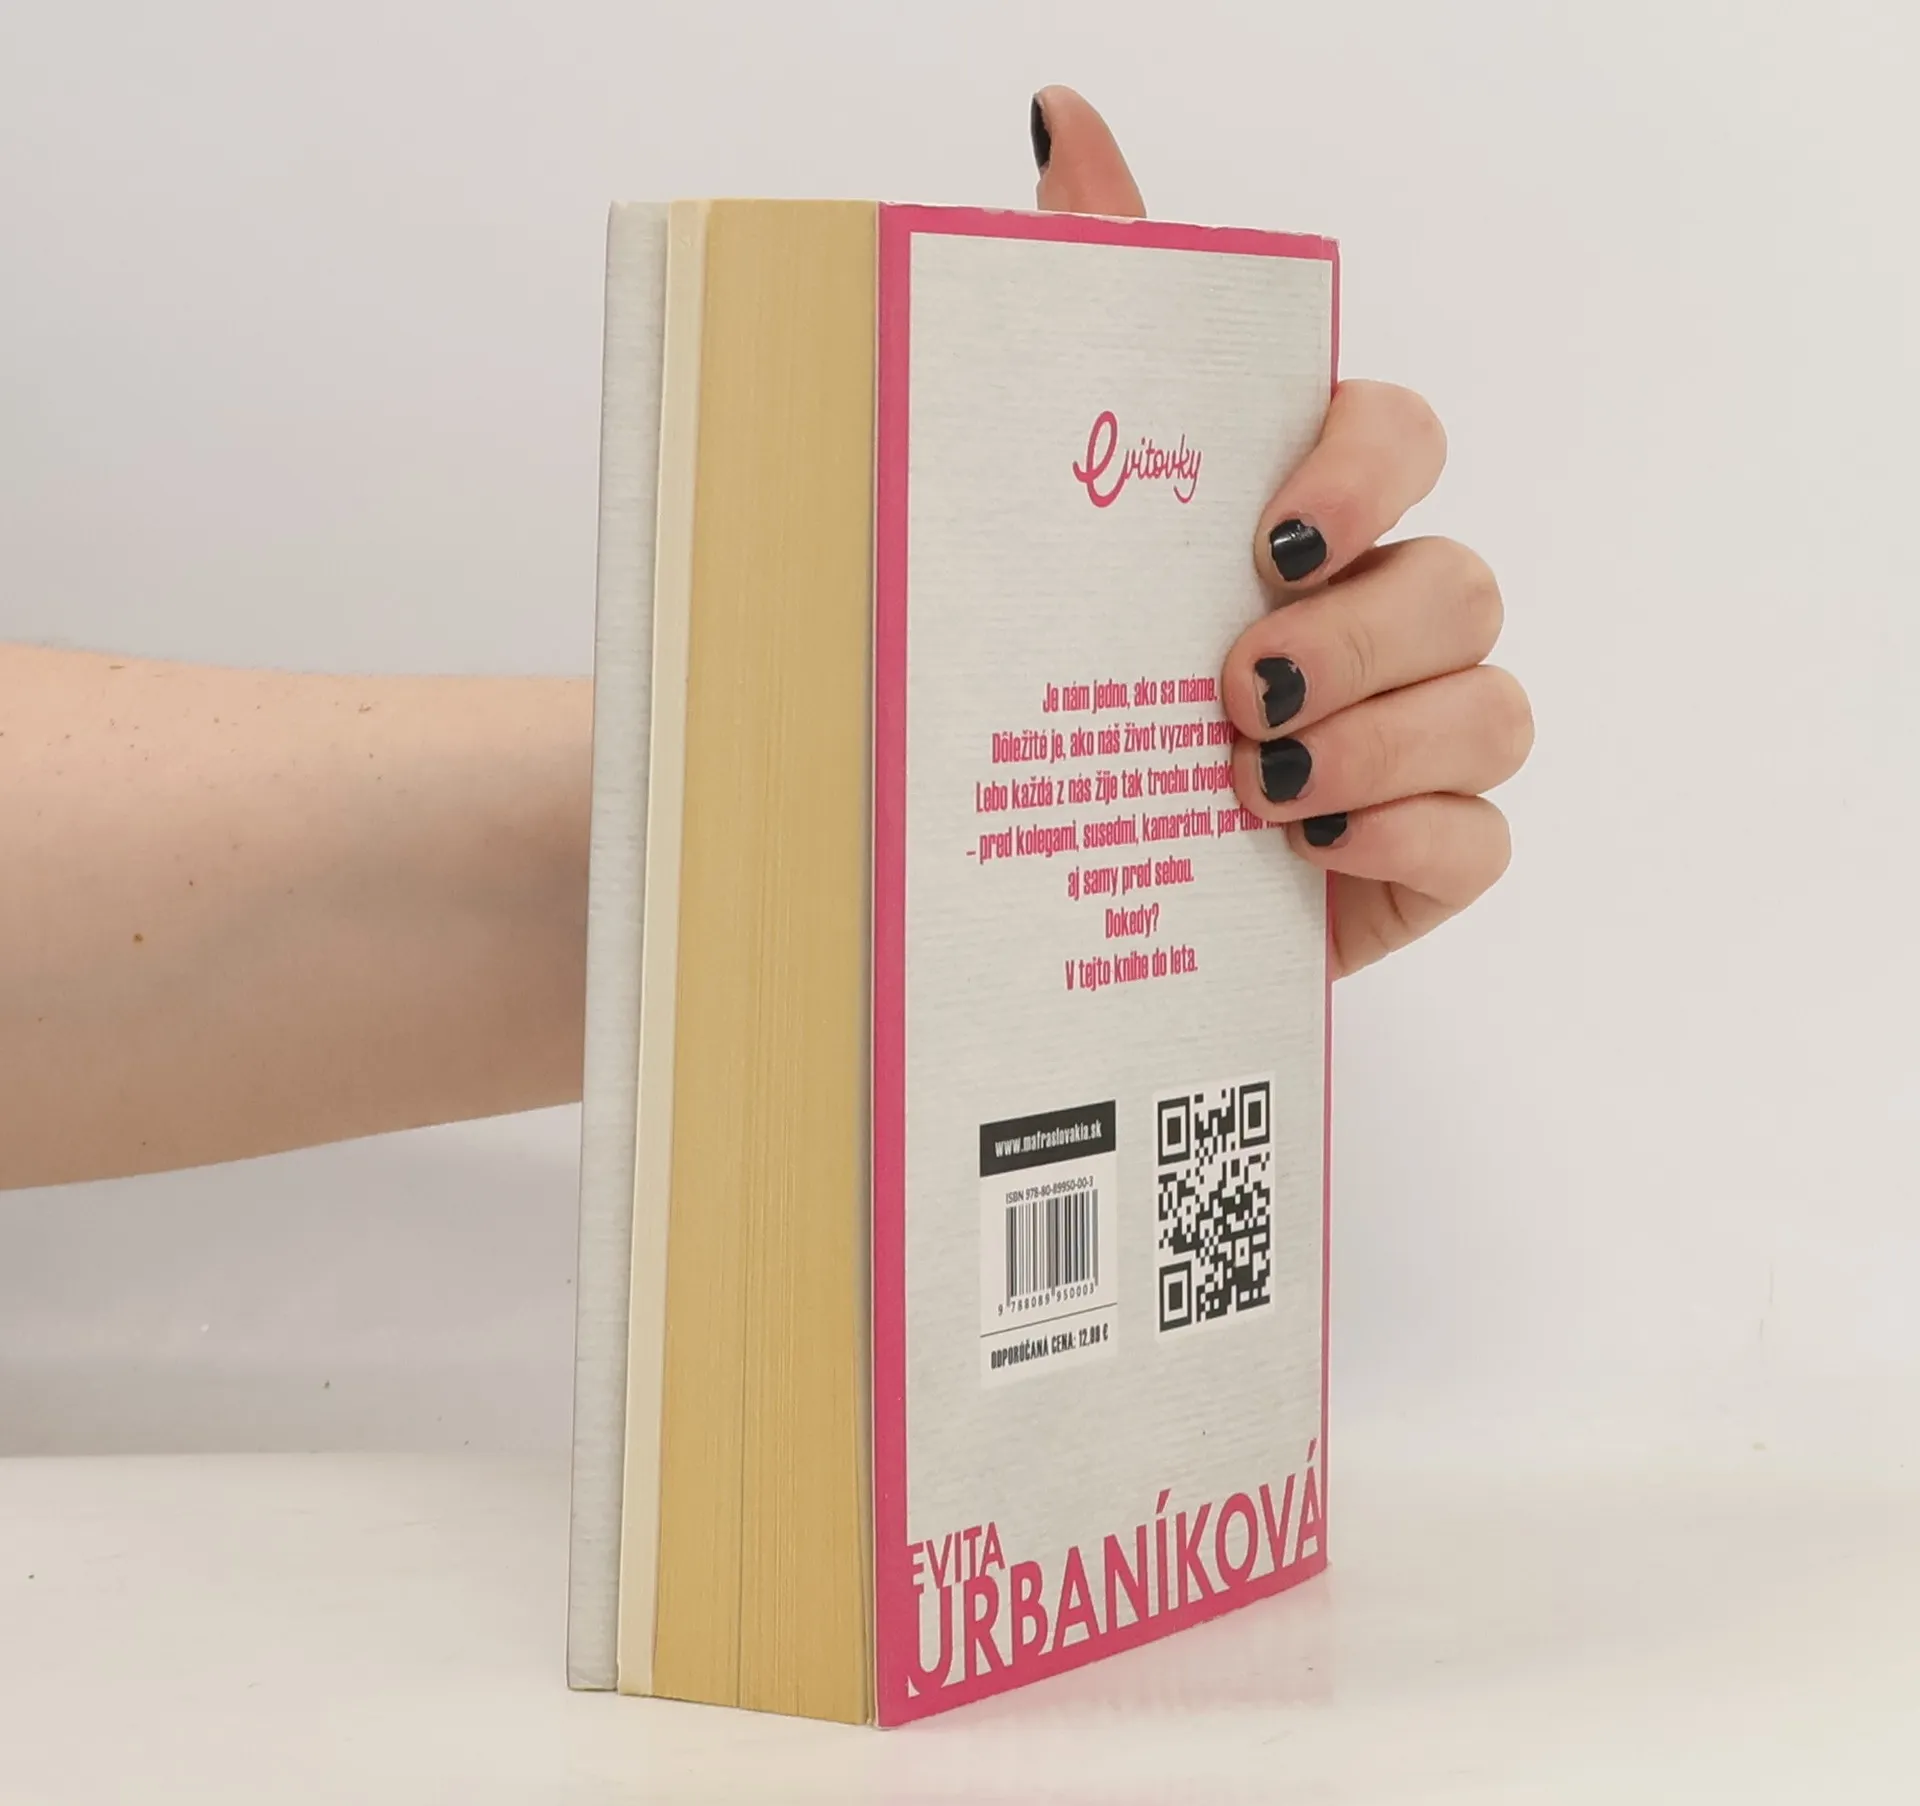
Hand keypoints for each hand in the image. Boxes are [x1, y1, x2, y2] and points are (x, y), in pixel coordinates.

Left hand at [1031, 87, 1531, 976]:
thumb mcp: (1056, 504)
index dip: (1363, 473)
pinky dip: (1409, 837)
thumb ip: (1091, 306)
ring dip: (1380, 740)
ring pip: (1494, 706)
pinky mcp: (1420, 855)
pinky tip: (1313, 847)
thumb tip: (1062, 123)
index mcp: (1300, 524)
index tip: (1270, 538)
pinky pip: (1482, 837)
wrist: (1052, 884)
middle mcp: (1378, 616)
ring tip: (1252, 780)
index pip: (1400, 437)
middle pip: (1463, 580)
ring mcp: (1414, 739)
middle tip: (1236, 688)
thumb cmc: (1074, 686)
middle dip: (1361, 634)